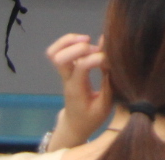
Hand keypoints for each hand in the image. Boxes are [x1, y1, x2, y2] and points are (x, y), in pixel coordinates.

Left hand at [46, 32, 110, 147]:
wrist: (74, 125)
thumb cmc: (91, 118)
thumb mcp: (104, 106)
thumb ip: (108, 83)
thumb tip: (110, 58)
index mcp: (77, 89)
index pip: (81, 67)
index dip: (97, 59)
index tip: (110, 62)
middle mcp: (67, 79)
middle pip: (60, 58)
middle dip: (79, 47)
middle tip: (97, 49)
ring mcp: (64, 73)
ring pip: (54, 52)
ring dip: (70, 41)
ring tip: (87, 39)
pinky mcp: (66, 69)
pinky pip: (58, 51)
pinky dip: (68, 41)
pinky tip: (84, 42)